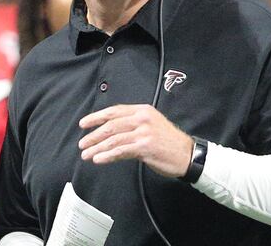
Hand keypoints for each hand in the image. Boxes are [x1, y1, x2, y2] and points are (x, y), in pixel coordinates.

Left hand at [78, 104, 193, 177]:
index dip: (96, 117)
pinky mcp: (145, 147)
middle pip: (110, 125)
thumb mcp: (150, 124)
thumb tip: (107, 130)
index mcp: (142, 110)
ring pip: (113, 139)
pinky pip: (121, 151)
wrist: (188, 155)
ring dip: (97, 148)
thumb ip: (131, 123)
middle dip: (93, 135)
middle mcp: (142, 118)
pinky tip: (99, 159)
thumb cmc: (168, 142)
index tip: (83, 124)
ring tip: (87, 154)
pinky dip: (107, 155)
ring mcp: (144, 132)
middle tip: (82, 144)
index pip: (113, 111)